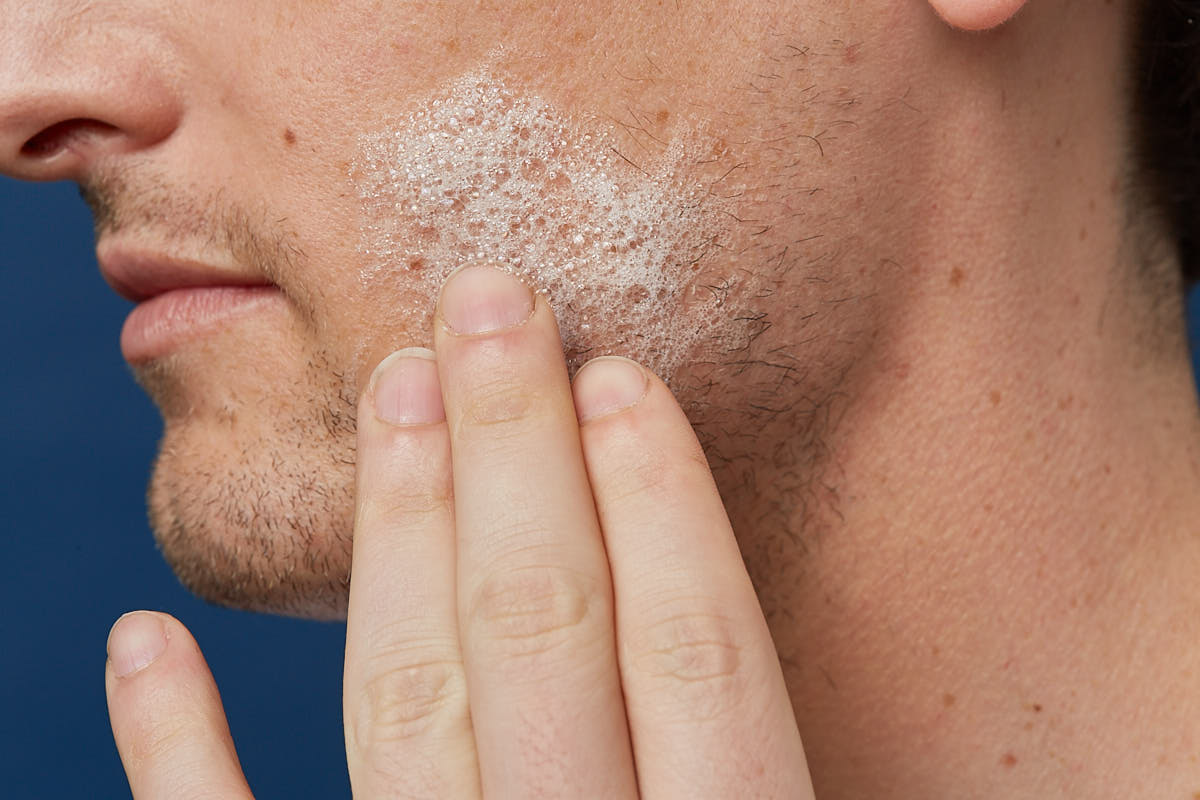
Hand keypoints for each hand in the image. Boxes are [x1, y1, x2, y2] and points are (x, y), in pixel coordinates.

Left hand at [104, 265, 814, 797]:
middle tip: (490, 302)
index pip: (697, 657)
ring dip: (398, 537)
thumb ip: (762, 756)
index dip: (665, 504)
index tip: (621, 375)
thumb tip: (793, 636)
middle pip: (546, 638)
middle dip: (518, 455)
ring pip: (409, 708)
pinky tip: (143, 647)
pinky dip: (180, 751)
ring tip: (394, 388)